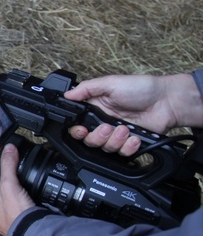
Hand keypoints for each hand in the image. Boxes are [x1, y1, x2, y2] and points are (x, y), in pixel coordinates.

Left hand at [0, 144, 34, 235]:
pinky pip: (17, 213)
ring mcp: (7, 222)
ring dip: (6, 201)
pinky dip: (20, 206)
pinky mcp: (19, 224)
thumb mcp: (9, 185)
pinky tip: (26, 200)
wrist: (35, 231)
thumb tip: (9, 150)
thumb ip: (8, 166)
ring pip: (2, 209)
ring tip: (11, 191)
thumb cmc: (17, 215)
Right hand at [63, 73, 202, 155]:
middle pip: (89, 140)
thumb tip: (67, 94)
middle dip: (97, 136)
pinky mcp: (129, 143)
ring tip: (126, 129)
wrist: (167, 101)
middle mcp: (104, 122)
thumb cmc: (141, 88)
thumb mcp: (110, 83)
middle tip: (108, 127)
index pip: (78, 124)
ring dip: (115, 140)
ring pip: (105, 148)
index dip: (77, 130)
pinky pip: (122, 152)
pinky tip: (134, 136)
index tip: (82, 130)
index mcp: (95, 108)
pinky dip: (129, 146)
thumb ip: (86, 88)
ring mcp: (116, 134)